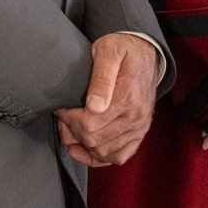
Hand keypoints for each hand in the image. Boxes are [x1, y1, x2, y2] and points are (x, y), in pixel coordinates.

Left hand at [55, 33, 157, 166]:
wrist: (145, 53)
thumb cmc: (124, 49)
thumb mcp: (108, 50)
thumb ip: (101, 77)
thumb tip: (94, 106)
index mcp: (127, 97)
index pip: (90, 123)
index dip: (70, 119)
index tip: (62, 108)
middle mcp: (136, 116)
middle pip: (95, 140)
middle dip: (72, 132)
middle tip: (63, 118)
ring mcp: (139, 127)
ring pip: (104, 152)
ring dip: (82, 145)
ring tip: (71, 130)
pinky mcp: (139, 133)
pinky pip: (119, 157)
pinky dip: (99, 158)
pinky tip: (85, 149)